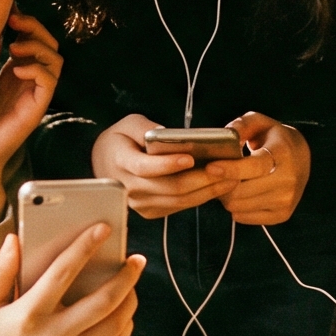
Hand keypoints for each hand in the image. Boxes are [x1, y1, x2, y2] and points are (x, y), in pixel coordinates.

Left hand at [0, 14, 62, 220]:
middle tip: (14, 21)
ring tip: (15, 46)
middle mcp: (27, 83)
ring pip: (55, 60)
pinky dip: (36, 68)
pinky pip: (48, 82)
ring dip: (38, 46)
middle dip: (35, 28)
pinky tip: (15, 68)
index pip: (32, 42)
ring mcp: (32, 96)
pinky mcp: (33, 110)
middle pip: (49, 46)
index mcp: (13, 75)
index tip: (7, 14)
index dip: (25, 24)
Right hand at [0, 228, 142, 335]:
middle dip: (126, 277)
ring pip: (114, 325)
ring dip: (130, 301)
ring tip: (132, 286)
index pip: (64, 271)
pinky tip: (123, 317)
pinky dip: (124, 330)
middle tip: (136, 261)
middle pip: (103, 301)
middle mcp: (54, 335)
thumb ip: (0, 272)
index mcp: (29, 315)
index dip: (86, 246)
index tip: (102, 230)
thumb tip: (14, 242)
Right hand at [93, 114, 240, 219]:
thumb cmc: (120, 139)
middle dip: (203, 179)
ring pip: (180, 200)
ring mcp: (140, 204)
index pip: (146, 167)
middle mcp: (130, 188)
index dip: (168, 164)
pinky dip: (201, 197)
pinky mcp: (151, 212)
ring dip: (209, 190)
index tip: (191, 157)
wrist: (104, 164)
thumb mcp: (129, 124)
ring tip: (231, 177)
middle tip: (227, 168)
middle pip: (171, 187)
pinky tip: (219, 186)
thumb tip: (172, 138)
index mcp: (121, 163)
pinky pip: (180, 205)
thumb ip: (147, 129)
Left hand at [217, 112, 308, 225]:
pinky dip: (236, 207)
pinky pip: (244, 218)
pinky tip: (240, 194)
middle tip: (215, 176)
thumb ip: (241, 125)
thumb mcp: (260, 123)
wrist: (302, 158)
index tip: (210, 167)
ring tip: (228, 183)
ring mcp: (286, 200)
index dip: (231, 169)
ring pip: (239, 207)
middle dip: (221, 184)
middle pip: (241, 192)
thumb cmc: (274, 139)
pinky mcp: (282, 214)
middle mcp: (288, 180)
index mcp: (282, 154)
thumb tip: (225, 135)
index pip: (255, 167)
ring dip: (227, 196)